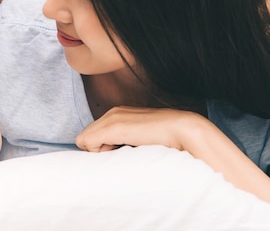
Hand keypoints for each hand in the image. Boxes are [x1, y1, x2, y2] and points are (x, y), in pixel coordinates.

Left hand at [75, 106, 201, 152]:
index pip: (92, 135)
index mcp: (118, 114)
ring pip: (85, 140)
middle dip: (98, 150)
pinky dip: (99, 153)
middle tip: (122, 155)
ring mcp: (112, 117)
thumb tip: (111, 157)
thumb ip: (124, 143)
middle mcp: (112, 112)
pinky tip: (120, 153)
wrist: (184, 130)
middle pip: (85, 137)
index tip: (120, 154)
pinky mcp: (114, 126)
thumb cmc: (165, 141)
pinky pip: (87, 142)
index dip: (102, 149)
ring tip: (123, 154)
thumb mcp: (139, 140)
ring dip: (100, 152)